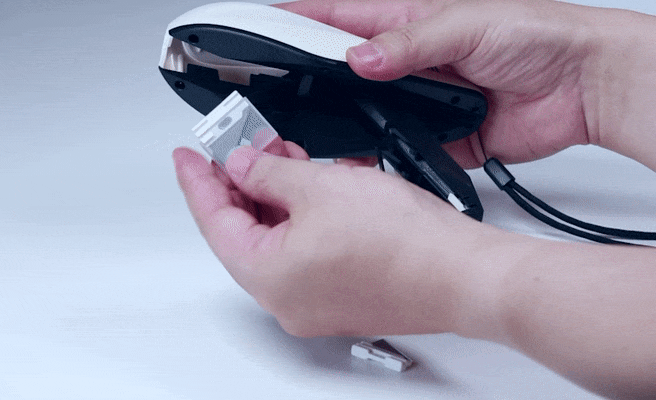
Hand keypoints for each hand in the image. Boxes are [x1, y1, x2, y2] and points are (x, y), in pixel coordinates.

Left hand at [173, 144, 489, 336]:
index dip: (200, 182)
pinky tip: (321, 189)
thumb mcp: (320, 185)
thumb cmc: (404, 244)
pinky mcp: (348, 298)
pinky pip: (311, 254)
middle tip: (247, 148)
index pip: (215, 223)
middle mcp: (289, 301)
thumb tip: (245, 165)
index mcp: (269, 278)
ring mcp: (319, 304)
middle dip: (245, 185)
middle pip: (247, 235)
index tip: (191, 158)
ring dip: (280, 199)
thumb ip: (269, 173)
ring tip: (289, 161)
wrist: (464, 274)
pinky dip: (307, 220)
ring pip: (282, 242)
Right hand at [277, 0, 598, 166]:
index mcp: (411, 21)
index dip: (299, 22)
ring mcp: (426, 101)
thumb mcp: (467, 24)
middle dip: (314, 83)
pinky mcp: (444, 137)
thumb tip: (360, 58)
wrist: (582, 86)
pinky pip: (404, 150)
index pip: (341, 17)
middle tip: (282, 95)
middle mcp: (412, 62)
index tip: (262, 30)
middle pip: (347, 72)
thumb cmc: (538, 35)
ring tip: (321, 131)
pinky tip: (369, 161)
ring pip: (370, 115)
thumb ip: (410, 43)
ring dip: (350, 123)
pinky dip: (386, 158)